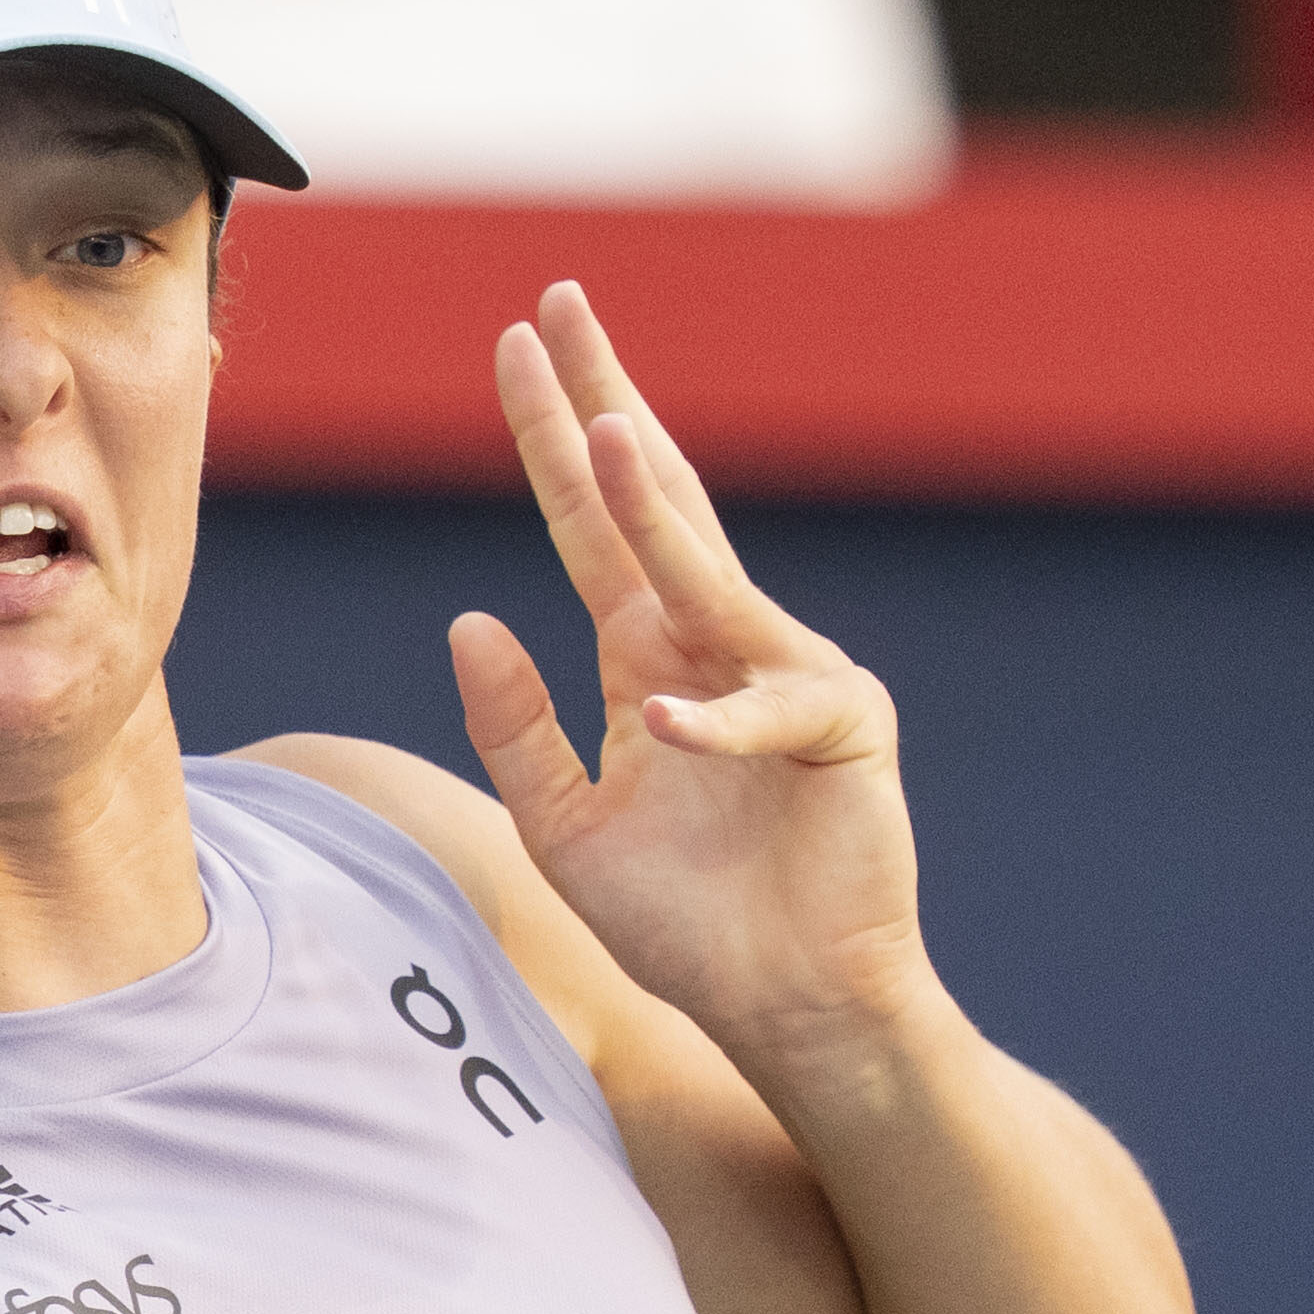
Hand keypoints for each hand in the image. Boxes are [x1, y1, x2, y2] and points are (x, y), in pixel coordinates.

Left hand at [450, 284, 933, 1075]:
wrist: (783, 1006)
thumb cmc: (684, 921)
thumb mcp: (563, 825)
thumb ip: (515, 727)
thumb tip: (469, 618)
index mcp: (652, 657)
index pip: (592, 526)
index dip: (554, 439)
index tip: (516, 347)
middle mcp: (720, 646)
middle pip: (652, 505)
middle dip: (604, 407)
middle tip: (558, 307)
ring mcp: (789, 678)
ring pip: (712, 582)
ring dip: (656, 512)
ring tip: (606, 433)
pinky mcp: (844, 735)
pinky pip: (766, 717)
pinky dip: (714, 727)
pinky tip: (661, 720)